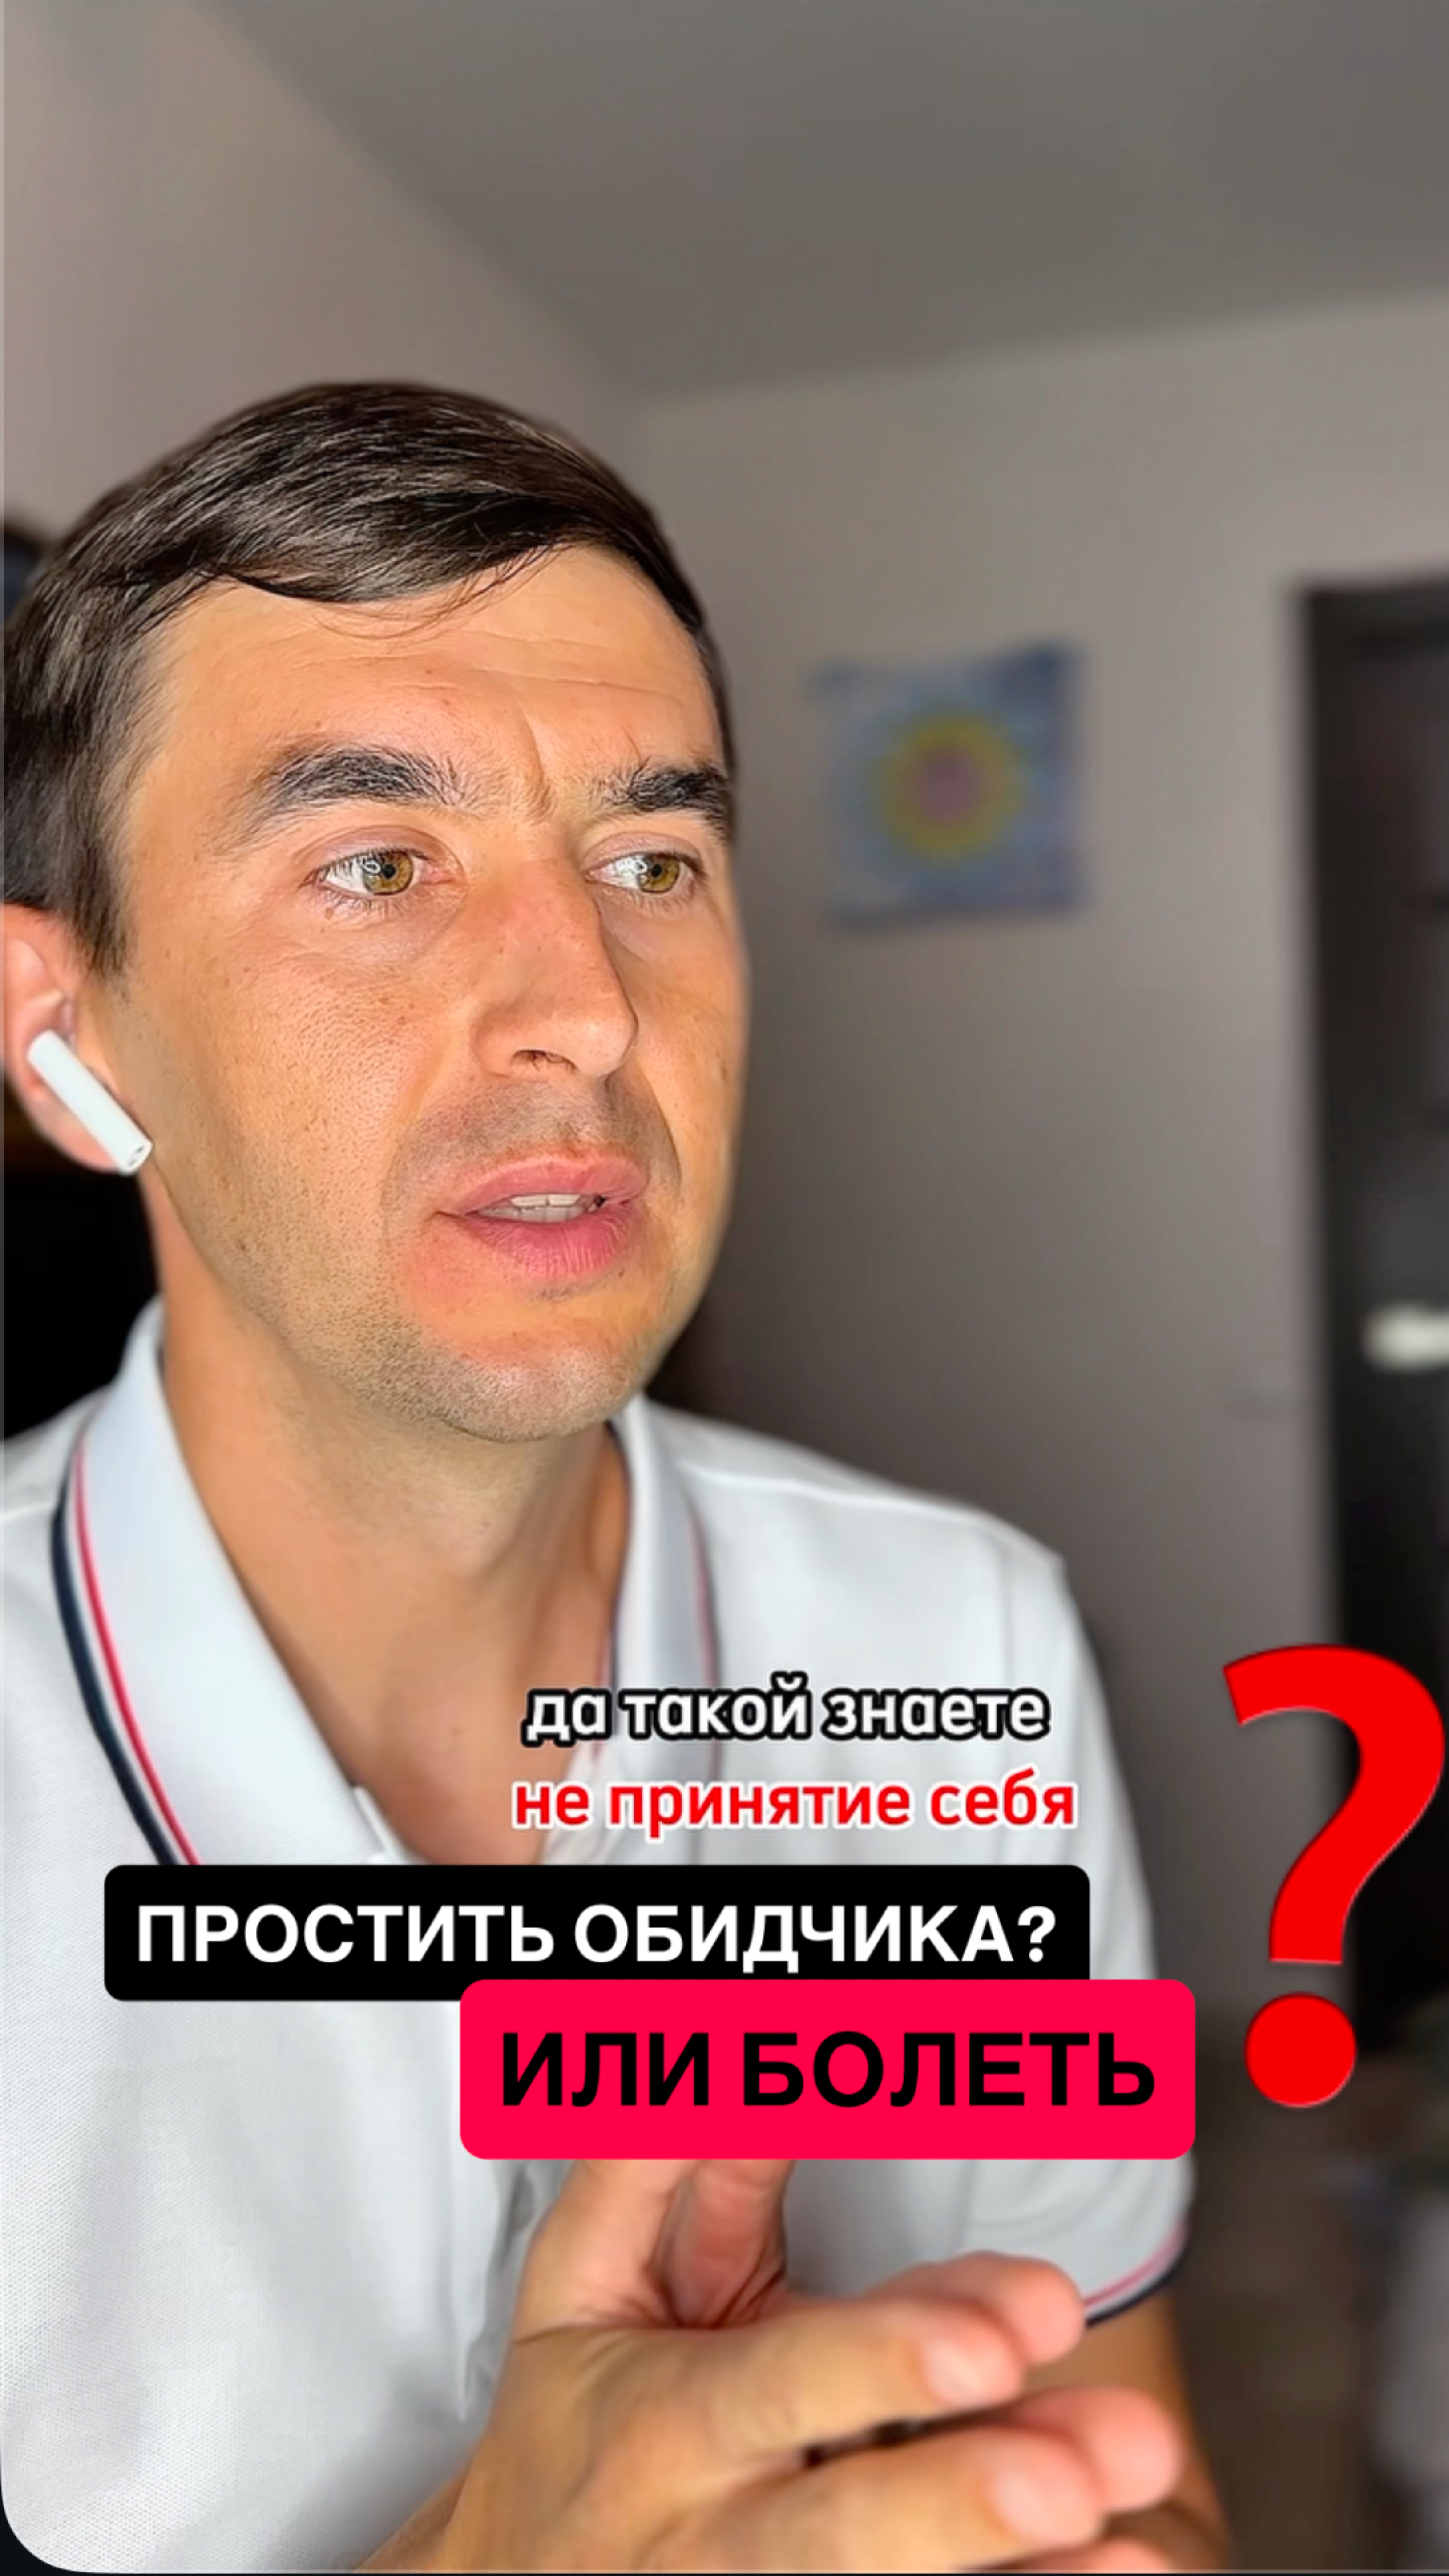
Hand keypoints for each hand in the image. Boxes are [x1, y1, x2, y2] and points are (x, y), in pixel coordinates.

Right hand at [365, 2159, 1182, 2572]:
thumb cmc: (571, 2430)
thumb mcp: (579, 2294)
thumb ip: (650, 2166)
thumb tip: (723, 2050)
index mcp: (665, 2425)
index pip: (781, 2386)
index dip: (885, 2360)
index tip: (997, 2344)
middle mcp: (717, 2540)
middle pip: (847, 2528)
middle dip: (964, 2496)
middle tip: (1088, 2465)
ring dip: (1023, 2575)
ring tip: (1136, 2529)